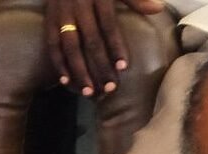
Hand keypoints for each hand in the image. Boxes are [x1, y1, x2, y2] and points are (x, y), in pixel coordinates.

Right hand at [44, 0, 164, 96]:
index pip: (108, 26)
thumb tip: (159, 8)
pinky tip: (66, 81)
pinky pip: (51, 43)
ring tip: (89, 92)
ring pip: (69, 45)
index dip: (116, 46)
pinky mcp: (48, 18)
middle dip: (99, 66)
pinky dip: (58, 63)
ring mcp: (61, 14)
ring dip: (79, 70)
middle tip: (110, 88)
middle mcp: (77, 6)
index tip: (123, 68)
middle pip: (89, 40)